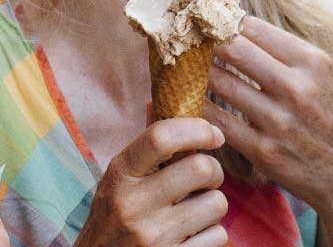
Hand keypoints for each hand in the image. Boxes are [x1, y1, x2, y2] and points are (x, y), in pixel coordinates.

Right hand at [74, 118, 227, 246]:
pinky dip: (211, 234)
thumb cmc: (115, 217)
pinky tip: (191, 236)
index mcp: (120, 174)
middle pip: (200, 168)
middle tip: (205, 178)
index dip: (197, 128)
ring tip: (193, 211)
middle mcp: (133, 204)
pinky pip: (218, 235)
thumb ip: (145, 145)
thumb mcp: (120, 179)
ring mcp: (152, 237)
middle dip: (213, 171)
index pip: (161, 136)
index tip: (214, 135)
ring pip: (216, 203)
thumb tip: (158, 98)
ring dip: (213, 205)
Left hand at [205, 17, 332, 228]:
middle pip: (233, 49)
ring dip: (195, 72)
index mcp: (314, 62)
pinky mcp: (263, 151)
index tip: (205, 20)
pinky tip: (189, 100)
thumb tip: (241, 26)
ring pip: (220, 83)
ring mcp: (278, 121)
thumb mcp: (327, 77)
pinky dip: (199, 108)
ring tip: (180, 65)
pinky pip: (219, 121)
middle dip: (205, 41)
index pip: (254, 27)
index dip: (224, 20)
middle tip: (184, 38)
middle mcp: (297, 87)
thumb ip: (289, 54)